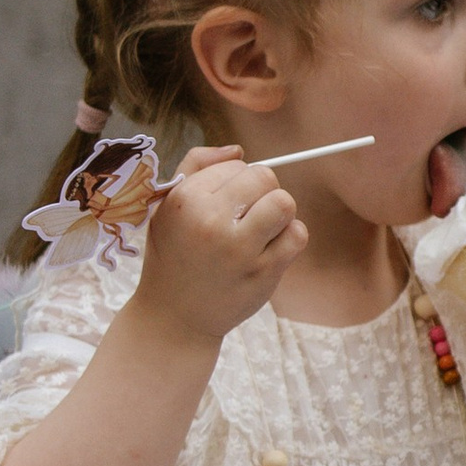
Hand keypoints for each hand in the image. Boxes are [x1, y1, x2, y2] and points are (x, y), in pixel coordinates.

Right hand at [130, 146, 304, 348]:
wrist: (174, 316)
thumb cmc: (174, 254)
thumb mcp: (167, 206)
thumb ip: (197, 167)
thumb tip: (238, 149)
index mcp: (186, 200)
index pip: (236, 164)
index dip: (236, 179)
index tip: (224, 202)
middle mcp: (212, 221)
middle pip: (265, 178)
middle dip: (262, 190)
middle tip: (247, 213)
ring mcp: (240, 248)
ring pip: (285, 202)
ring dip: (278, 212)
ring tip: (260, 228)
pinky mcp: (264, 271)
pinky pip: (298, 234)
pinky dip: (290, 237)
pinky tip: (270, 248)